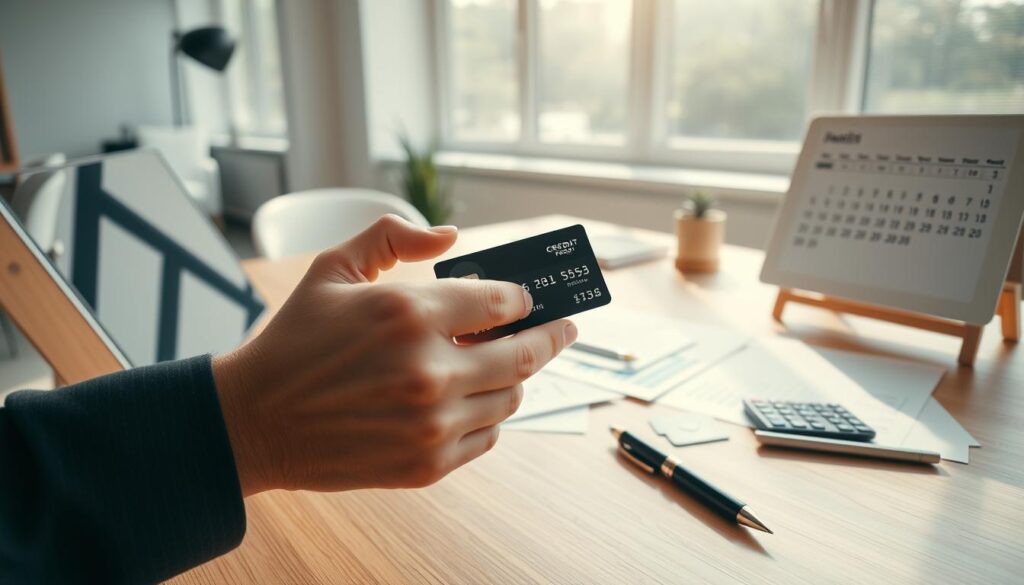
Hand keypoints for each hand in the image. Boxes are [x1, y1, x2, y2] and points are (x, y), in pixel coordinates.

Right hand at [213, 215, 576, 495]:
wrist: (253, 422)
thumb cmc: (293, 340)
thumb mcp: (333, 268)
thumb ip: (392, 238)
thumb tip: (450, 235)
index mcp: (408, 313)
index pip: (502, 301)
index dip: (523, 297)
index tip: (527, 298)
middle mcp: (429, 369)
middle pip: (524, 354)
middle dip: (552, 337)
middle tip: (565, 330)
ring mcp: (431, 422)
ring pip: (510, 398)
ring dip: (515, 378)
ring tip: (508, 364)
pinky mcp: (426, 464)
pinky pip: (487, 437)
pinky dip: (490, 416)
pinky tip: (474, 401)